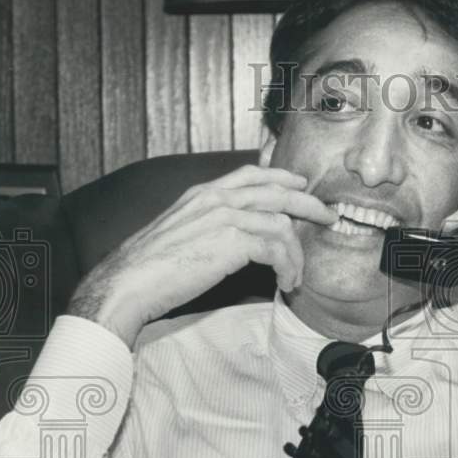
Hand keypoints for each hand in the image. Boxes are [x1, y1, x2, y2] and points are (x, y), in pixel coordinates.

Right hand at [67, 165, 336, 346]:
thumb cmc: (150, 268)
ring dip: (296, 253)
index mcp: (202, 193)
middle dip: (308, 204)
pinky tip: (286, 282)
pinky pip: (276, 249)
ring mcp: (224, 217)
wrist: (129, 282)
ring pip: (281, 223)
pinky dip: (288, 267)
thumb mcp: (180, 234)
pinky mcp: (231, 241)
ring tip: (296, 275)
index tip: (301, 188)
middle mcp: (215, 198)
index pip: (251, 174)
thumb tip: (232, 240)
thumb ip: (208, 227)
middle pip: (276, 191)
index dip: (282, 179)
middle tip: (328, 218)